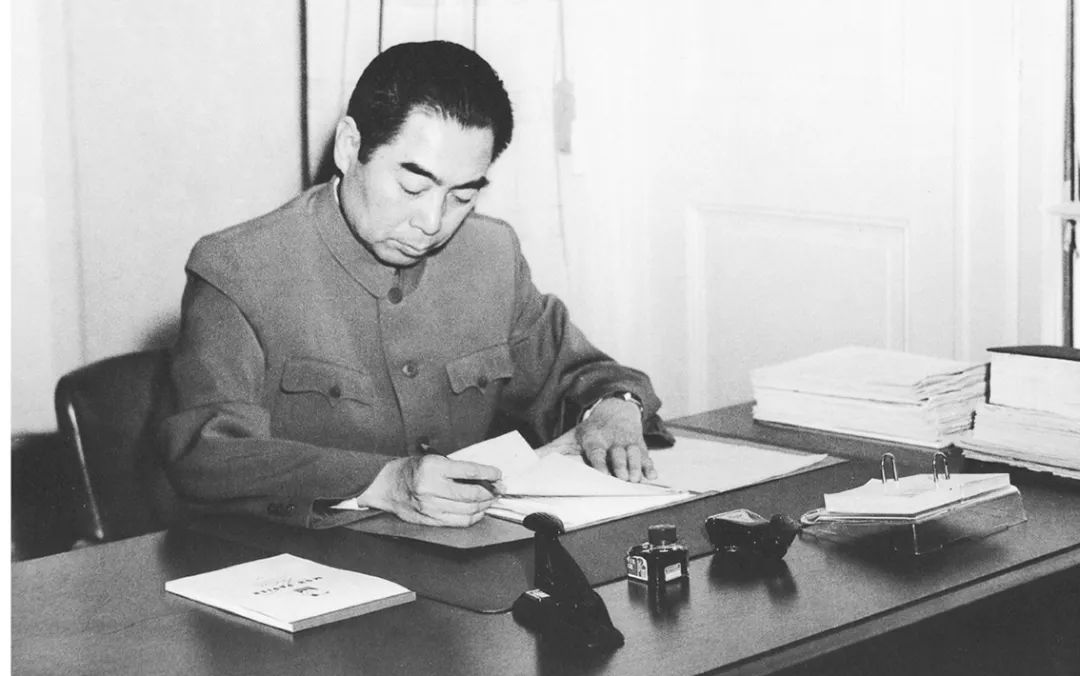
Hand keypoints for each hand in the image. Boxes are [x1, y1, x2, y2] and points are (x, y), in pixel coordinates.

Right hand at [357, 455, 501, 526]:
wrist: (386, 486)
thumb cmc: (411, 470)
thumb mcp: (433, 459)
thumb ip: (456, 468)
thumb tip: (484, 477)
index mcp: (433, 467)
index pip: (469, 471)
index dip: (488, 473)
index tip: (498, 474)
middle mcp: (431, 488)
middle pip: (471, 494)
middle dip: (490, 492)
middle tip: (499, 489)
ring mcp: (431, 506)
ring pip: (468, 510)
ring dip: (484, 505)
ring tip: (491, 500)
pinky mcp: (430, 519)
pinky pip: (459, 522)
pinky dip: (474, 517)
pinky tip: (479, 511)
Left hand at [540, 398, 656, 481]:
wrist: (616, 409)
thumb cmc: (592, 430)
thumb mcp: (572, 437)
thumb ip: (551, 450)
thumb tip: (528, 461)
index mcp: (594, 438)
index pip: (597, 451)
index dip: (599, 462)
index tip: (602, 473)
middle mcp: (612, 439)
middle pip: (618, 454)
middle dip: (621, 466)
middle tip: (623, 480)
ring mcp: (627, 441)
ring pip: (633, 454)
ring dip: (635, 467)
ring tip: (636, 480)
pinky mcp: (640, 444)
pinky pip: (646, 455)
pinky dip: (650, 466)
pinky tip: (652, 476)